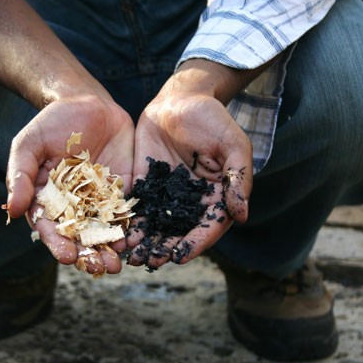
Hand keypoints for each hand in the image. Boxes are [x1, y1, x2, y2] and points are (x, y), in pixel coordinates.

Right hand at [5, 95, 134, 274]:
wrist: (89, 105)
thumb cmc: (53, 124)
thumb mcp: (30, 144)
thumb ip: (22, 175)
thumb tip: (12, 211)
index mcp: (49, 201)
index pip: (51, 229)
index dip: (58, 244)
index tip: (68, 256)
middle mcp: (74, 206)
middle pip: (80, 237)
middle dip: (89, 255)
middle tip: (101, 268)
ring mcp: (99, 201)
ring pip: (104, 231)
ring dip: (110, 248)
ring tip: (118, 262)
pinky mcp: (121, 192)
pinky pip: (126, 214)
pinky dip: (130, 228)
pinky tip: (135, 239)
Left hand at [127, 86, 252, 269]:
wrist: (179, 99)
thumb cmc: (211, 118)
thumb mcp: (232, 144)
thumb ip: (239, 178)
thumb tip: (242, 215)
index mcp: (216, 195)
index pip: (208, 226)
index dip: (195, 243)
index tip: (181, 257)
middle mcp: (192, 200)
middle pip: (180, 231)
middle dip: (166, 248)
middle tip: (151, 262)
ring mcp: (168, 194)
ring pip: (158, 225)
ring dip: (146, 243)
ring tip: (133, 258)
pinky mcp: (147, 185)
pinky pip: (140, 208)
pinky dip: (131, 223)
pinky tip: (121, 236)